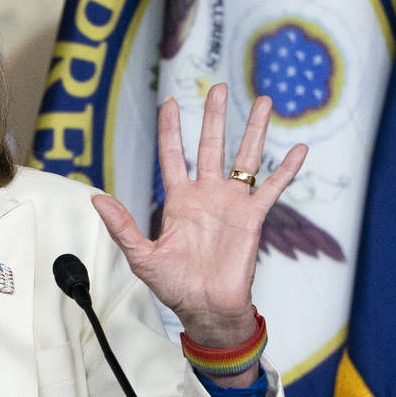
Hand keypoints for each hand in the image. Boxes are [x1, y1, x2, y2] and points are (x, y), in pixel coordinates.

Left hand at [91, 84, 306, 354]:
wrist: (206, 310)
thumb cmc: (173, 285)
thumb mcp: (141, 255)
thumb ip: (121, 225)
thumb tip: (95, 197)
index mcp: (178, 200)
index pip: (172, 155)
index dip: (171, 129)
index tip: (170, 102)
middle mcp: (206, 195)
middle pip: (210, 145)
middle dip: (214, 116)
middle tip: (220, 87)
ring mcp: (232, 204)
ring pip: (245, 158)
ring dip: (255, 130)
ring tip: (265, 100)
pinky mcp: (253, 219)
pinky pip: (272, 189)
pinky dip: (287, 170)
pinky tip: (300, 148)